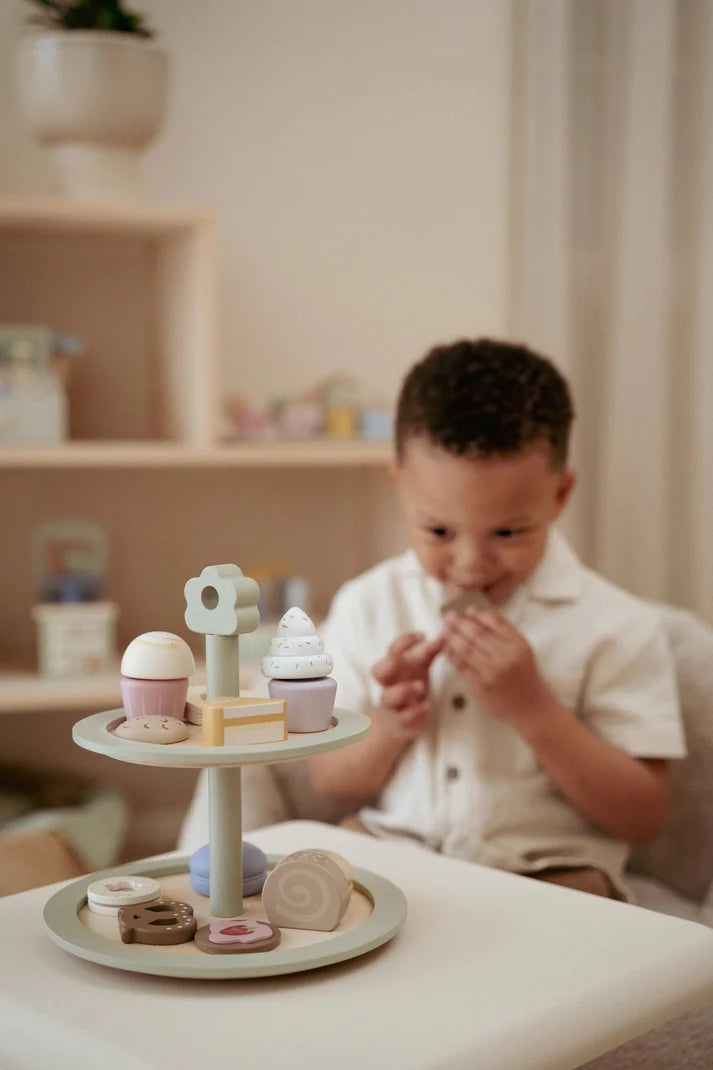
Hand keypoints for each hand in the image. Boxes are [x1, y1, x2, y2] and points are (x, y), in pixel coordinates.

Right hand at [371, 632, 444, 738]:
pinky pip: (403, 718)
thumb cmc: (411, 685)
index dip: (404, 641)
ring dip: (403, 690)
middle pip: (379, 671)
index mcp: (395, 668)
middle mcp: (390, 685)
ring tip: (421, 686)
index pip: (392, 650)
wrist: (401, 720)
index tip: (422, 635)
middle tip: (412, 659)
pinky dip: (414, 711)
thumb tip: (444, 633)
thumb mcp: (421, 666)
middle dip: (392, 663)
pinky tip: (426, 706)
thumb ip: (430, 650)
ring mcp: (394, 704)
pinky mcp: (402, 722)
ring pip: (387, 697)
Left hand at [443, 609, 551, 727]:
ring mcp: (492, 673)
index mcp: (518, 645)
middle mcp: (506, 657)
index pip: (493, 622)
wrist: (531, 707)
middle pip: (476, 634)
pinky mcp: (481, 687)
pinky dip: (452, 655)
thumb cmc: (525, 676)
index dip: (477, 614)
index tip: (467, 610)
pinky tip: (448, 648)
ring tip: (446, 630)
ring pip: (465, 649)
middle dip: (459, 623)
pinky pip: (461, 666)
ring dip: (452, 637)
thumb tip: (479, 614)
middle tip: (449, 617)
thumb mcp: (523, 650)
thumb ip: (506, 632)